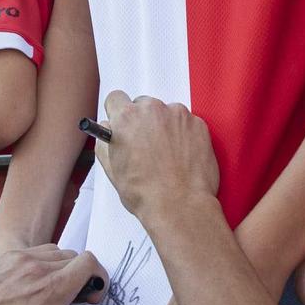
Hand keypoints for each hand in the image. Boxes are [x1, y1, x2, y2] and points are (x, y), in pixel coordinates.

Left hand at [0, 243, 105, 304]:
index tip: (90, 299)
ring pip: (57, 252)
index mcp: (51, 289)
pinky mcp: (5, 258)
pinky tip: (32, 285)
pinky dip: (43, 264)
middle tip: (70, 301)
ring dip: (62, 269)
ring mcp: (19, 259)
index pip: (90, 262)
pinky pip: (36, 252)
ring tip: (50, 293)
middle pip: (76, 258)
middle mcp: (37, 267)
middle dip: (81, 278)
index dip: (99, 279)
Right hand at [94, 92, 219, 220]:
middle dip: (143, 122)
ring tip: (166, 156)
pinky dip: (184, 135)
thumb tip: (107, 130)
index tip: (122, 123)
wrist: (180, 206)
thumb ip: (105, 142)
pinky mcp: (198, 124)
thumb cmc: (147, 193)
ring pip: (166, 114)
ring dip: (164, 128)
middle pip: (142, 105)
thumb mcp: (112, 169)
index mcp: (126, 118)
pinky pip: (186, 123)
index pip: (116, 98)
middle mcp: (152, 110)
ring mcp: (178, 115)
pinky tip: (181, 157)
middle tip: (145, 145)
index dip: (117, 113)